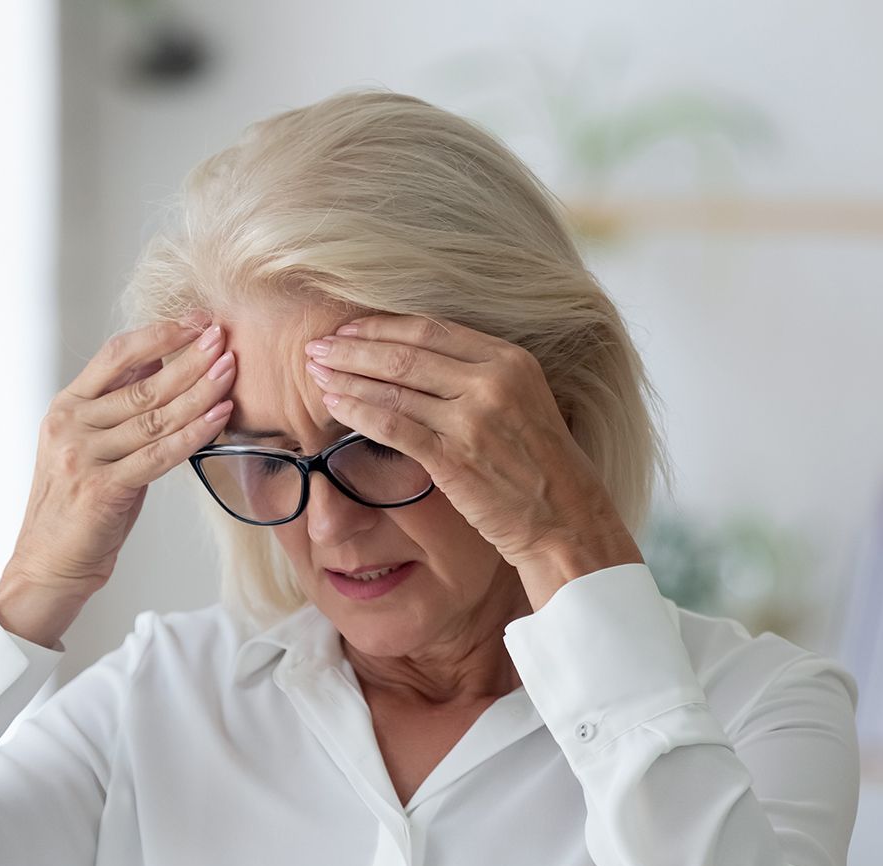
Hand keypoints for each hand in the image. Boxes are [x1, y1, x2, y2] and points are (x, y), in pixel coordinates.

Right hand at [0, 316, 236, 601]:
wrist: (49, 564)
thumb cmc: (79, 507)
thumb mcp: (93, 446)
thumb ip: (120, 409)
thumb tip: (160, 362)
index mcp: (66, 407)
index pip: (115, 355)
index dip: (159, 334)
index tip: (196, 322)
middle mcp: (70, 425)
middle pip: (142, 384)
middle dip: (189, 360)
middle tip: (224, 339)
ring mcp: (83, 456)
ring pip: (155, 417)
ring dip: (199, 391)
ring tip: (230, 371)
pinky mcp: (102, 488)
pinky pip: (159, 454)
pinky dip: (194, 433)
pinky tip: (220, 415)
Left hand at [302, 313, 637, 571]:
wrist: (567, 521)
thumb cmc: (541, 469)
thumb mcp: (522, 404)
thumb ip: (479, 379)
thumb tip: (417, 364)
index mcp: (510, 360)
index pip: (431, 330)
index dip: (383, 327)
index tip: (349, 329)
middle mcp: (493, 381)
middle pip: (405, 353)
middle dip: (353, 348)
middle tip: (317, 346)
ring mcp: (474, 419)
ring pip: (393, 386)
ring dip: (346, 377)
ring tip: (314, 372)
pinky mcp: (455, 457)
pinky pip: (392, 425)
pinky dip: (356, 412)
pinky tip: (332, 406)